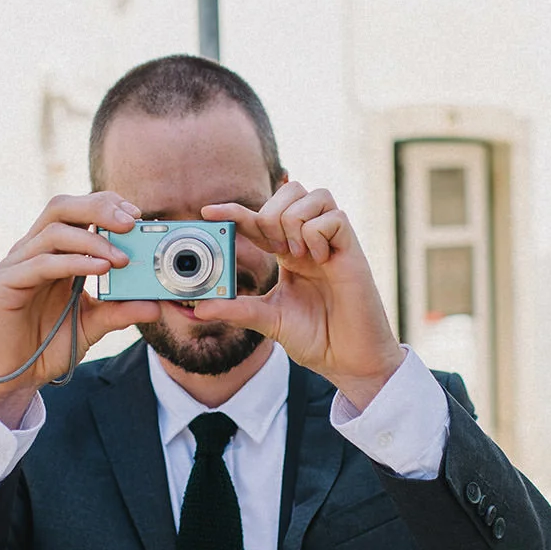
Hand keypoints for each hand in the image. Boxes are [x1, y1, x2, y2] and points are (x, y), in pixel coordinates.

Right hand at [0, 192, 160, 426]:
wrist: (15, 378)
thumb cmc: (47, 347)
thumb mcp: (93, 325)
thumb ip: (120, 311)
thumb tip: (155, 304)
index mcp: (51, 253)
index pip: (77, 211)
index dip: (105, 205)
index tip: (137, 216)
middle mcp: (31, 251)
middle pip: (61, 207)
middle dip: (98, 208)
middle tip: (131, 222)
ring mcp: (15, 265)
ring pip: (53, 232)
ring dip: (92, 240)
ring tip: (121, 259)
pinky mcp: (4, 284)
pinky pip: (41, 264)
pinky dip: (73, 262)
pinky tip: (100, 270)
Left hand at [199, 183, 405, 409]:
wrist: (347, 359)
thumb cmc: (315, 338)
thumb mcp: (267, 321)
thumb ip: (236, 310)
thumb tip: (198, 307)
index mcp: (288, 253)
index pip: (259, 219)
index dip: (234, 211)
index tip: (207, 211)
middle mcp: (309, 241)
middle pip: (289, 190)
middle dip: (270, 213)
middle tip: (273, 249)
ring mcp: (331, 242)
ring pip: (312, 194)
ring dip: (294, 220)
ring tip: (296, 254)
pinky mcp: (352, 250)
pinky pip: (333, 217)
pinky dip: (318, 234)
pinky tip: (321, 260)